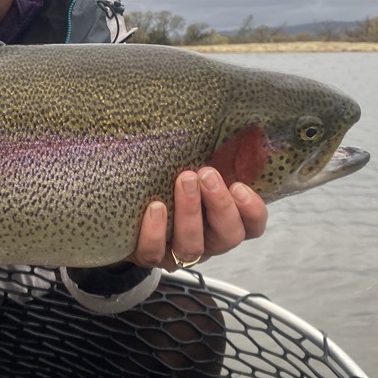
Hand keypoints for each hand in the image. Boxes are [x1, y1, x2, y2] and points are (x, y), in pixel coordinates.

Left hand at [127, 167, 267, 270]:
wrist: (124, 213)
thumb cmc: (165, 183)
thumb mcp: (190, 172)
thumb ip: (205, 159)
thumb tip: (211, 121)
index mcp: (222, 220)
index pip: (252, 225)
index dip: (252, 211)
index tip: (239, 186)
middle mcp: (206, 241)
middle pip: (228, 236)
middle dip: (220, 205)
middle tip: (207, 174)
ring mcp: (177, 252)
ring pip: (192, 246)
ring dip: (190, 213)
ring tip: (183, 180)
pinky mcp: (148, 257)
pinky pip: (154, 252)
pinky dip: (156, 231)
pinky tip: (155, 207)